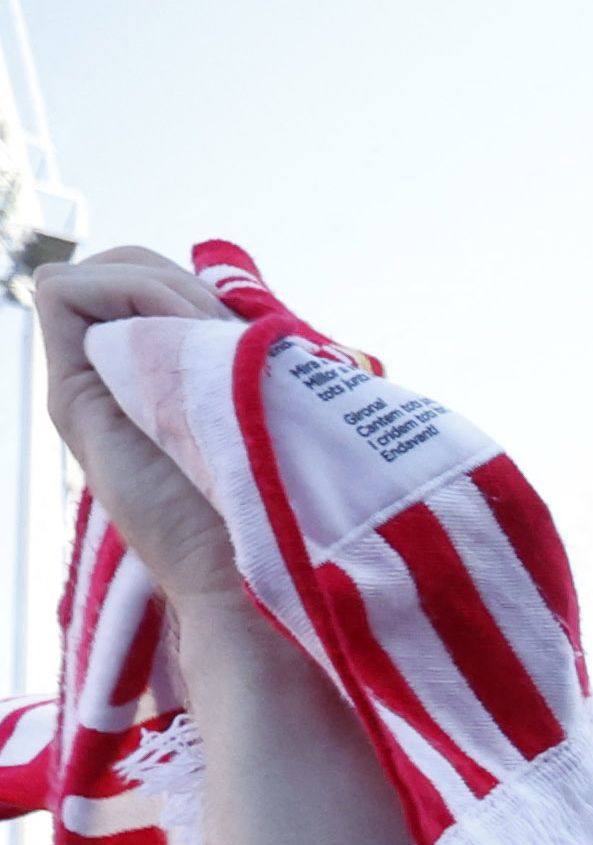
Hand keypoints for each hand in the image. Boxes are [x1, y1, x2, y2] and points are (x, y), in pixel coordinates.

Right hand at [32, 251, 255, 614]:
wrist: (248, 576)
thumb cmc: (278, 506)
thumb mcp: (266, 413)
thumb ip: (242, 366)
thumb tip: (251, 310)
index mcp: (154, 379)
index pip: (142, 280)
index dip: (185, 283)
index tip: (240, 328)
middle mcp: (111, 377)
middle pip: (117, 268)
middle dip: (171, 280)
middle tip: (225, 334)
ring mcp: (84, 386)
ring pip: (90, 275)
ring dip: (157, 289)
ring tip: (208, 343)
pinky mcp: (69, 397)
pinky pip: (62, 294)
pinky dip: (123, 294)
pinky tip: (178, 338)